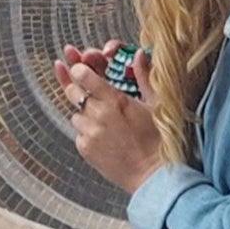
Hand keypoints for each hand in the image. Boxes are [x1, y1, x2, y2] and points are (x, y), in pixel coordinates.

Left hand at [55, 42, 163, 195]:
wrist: (152, 174)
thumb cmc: (157, 140)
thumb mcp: (155, 104)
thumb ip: (144, 77)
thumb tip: (140, 54)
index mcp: (115, 100)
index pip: (84, 75)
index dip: (78, 68)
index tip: (78, 67)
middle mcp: (99, 115)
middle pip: (72, 91)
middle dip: (74, 85)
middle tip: (79, 84)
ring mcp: (90, 132)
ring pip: (74, 114)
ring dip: (83, 113)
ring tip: (102, 121)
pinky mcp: (85, 148)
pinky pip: (78, 133)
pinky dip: (86, 132)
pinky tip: (102, 136)